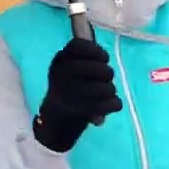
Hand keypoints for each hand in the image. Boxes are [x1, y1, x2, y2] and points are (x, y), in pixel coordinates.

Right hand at [33, 38, 121, 152]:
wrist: (55, 123)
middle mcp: (62, 75)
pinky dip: (114, 104)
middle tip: (106, 77)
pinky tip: (109, 105)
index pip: (78, 45)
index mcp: (59, 61)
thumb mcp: (68, 69)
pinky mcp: (80, 113)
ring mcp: (70, 95)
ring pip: (107, 88)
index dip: (97, 51)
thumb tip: (104, 55)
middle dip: (107, 73)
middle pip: (100, 68)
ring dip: (110, 90)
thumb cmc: (67, 90)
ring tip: (105, 93)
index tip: (103, 58)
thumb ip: (85, 59)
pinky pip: (111, 104)